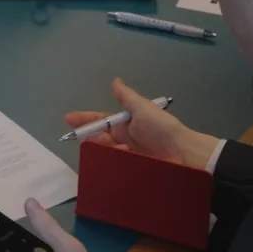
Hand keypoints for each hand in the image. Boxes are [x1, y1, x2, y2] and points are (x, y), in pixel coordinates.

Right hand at [67, 78, 220, 169]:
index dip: (85, 120)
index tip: (68, 120)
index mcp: (127, 124)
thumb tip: (115, 80)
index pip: (101, 120)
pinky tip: (122, 157)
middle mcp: (125, 139)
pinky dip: (114, 162)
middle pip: (99, 138)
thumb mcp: (143, 108)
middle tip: (93, 139)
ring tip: (119, 148)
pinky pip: (114, 167)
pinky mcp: (131, 170)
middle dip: (92, 137)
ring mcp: (128, 156)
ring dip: (105, 149)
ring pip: (105, 153)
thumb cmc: (162, 129)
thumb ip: (127, 97)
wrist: (184, 154)